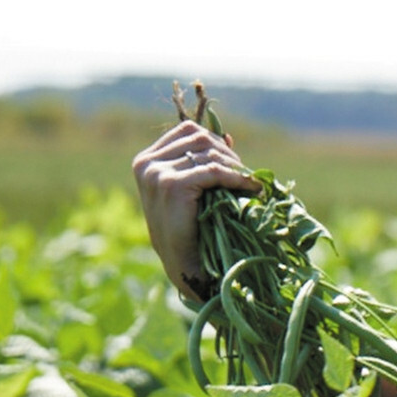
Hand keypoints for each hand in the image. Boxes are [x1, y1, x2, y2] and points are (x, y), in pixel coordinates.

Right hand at [131, 122, 260, 297]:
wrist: (185, 266)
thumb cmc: (191, 230)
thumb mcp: (192, 190)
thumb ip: (204, 161)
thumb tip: (228, 135)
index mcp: (146, 161)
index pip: (188, 131)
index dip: (217, 143)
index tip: (234, 164)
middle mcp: (146, 163)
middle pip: (201, 138)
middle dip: (228, 156)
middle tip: (246, 177)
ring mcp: (156, 173)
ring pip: (209, 152)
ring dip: (235, 167)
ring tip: (249, 183)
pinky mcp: (172, 185)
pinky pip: (214, 170)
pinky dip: (237, 177)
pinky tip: (251, 188)